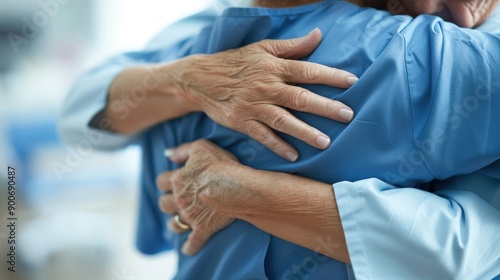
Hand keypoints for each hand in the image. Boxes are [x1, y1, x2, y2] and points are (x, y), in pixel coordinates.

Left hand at [156, 140, 239, 254]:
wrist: (234, 187)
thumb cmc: (220, 165)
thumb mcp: (200, 148)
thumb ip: (182, 150)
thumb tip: (167, 153)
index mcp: (178, 179)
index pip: (162, 181)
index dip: (165, 181)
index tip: (170, 181)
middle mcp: (180, 199)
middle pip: (164, 204)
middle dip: (166, 202)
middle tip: (172, 200)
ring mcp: (191, 216)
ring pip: (174, 223)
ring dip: (174, 223)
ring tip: (178, 222)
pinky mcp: (203, 228)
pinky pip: (192, 243)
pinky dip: (189, 247)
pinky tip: (187, 249)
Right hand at [169, 28, 356, 161]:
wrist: (202, 78)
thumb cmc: (237, 62)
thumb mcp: (263, 48)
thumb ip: (292, 46)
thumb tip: (318, 34)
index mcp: (274, 67)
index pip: (308, 71)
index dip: (331, 76)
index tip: (353, 82)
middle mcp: (266, 87)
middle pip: (300, 97)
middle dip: (326, 107)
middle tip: (348, 115)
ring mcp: (254, 106)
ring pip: (284, 120)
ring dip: (305, 131)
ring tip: (326, 142)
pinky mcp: (242, 122)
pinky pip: (263, 136)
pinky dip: (278, 146)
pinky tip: (294, 155)